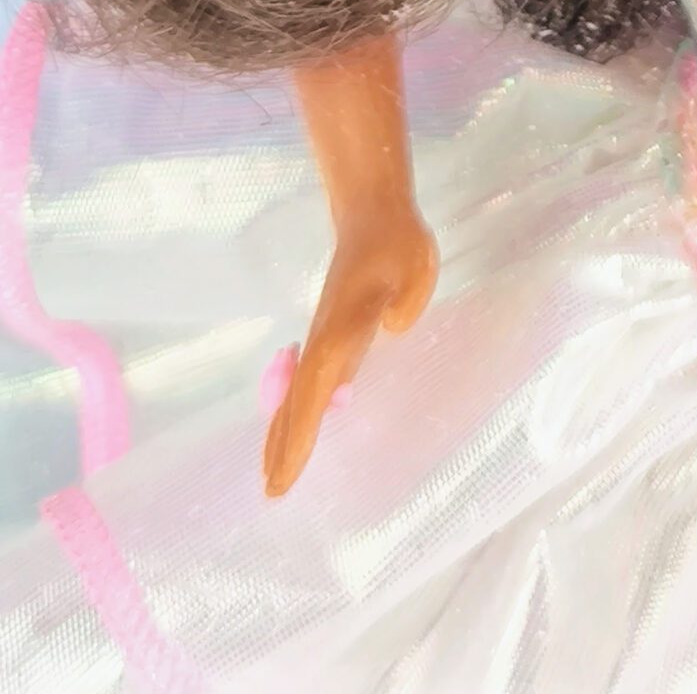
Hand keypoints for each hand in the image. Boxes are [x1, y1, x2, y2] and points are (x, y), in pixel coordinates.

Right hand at [262, 205, 438, 497]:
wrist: (371, 215)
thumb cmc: (396, 243)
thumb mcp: (414, 266)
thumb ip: (406, 299)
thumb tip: (393, 329)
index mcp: (341, 329)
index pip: (314, 388)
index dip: (299, 430)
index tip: (285, 471)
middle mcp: (324, 339)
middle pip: (297, 399)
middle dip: (284, 444)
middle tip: (271, 492)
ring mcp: (322, 337)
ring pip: (297, 392)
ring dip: (284, 430)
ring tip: (272, 473)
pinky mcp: (329, 334)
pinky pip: (307, 381)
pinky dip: (296, 409)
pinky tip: (294, 428)